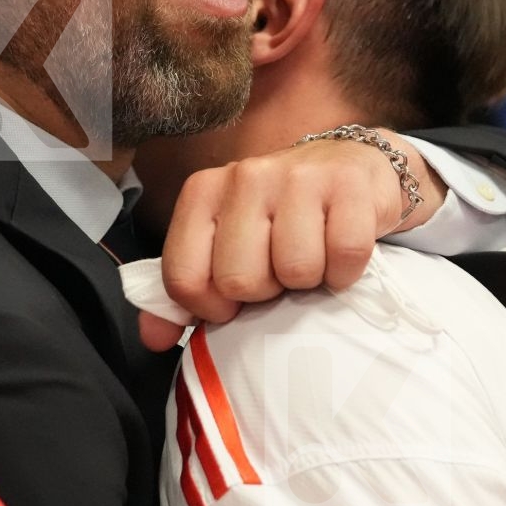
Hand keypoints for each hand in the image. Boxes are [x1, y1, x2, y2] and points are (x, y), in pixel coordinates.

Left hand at [142, 130, 445, 349]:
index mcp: (202, 192)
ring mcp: (298, 175)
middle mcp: (244, 176)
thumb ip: (186, 290)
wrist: (351, 168)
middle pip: (239, 280)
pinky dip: (346, 270)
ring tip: (313, 254)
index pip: (183, 277)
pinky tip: (340, 248)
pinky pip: (344, 257)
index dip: (212, 306)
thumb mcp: (225, 246)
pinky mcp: (349, 183)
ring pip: (295, 271)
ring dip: (310, 280)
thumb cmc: (283, 218)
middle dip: (266, 290)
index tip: (237, 297)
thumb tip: (154, 337)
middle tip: (280, 269)